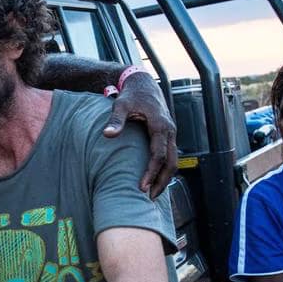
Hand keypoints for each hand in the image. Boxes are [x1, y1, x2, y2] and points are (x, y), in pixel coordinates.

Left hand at [102, 72, 176, 197]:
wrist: (143, 84)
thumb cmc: (131, 95)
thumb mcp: (121, 105)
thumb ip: (115, 120)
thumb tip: (108, 135)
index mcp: (160, 125)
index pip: (159, 155)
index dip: (151, 172)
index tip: (142, 187)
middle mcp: (169, 130)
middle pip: (171, 162)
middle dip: (162, 181)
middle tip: (149, 197)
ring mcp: (171, 133)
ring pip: (174, 161)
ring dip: (165, 178)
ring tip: (152, 193)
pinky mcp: (168, 135)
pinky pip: (171, 156)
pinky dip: (165, 169)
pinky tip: (155, 179)